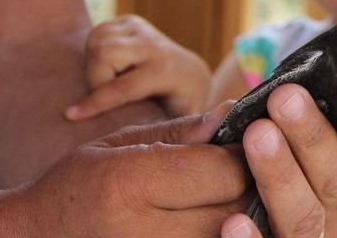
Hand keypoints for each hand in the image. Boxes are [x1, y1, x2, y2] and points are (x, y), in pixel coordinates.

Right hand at [0, 103, 248, 237]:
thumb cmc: (83, 183)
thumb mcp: (125, 143)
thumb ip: (185, 132)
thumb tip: (235, 111)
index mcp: (132, 183)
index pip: (222, 171)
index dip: (245, 155)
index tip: (249, 144)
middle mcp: (145, 232)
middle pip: (235, 209)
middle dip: (252, 185)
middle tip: (253, 168)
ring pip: (232, 235)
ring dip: (244, 215)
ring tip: (233, 194)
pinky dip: (225, 232)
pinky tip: (218, 217)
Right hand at [66, 15, 211, 119]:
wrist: (192, 74)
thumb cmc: (183, 106)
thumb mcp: (182, 122)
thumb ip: (169, 132)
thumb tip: (153, 151)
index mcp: (168, 71)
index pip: (124, 87)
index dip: (95, 103)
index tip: (71, 115)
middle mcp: (155, 45)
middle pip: (104, 54)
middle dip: (96, 80)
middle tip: (105, 95)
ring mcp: (143, 29)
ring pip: (97, 40)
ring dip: (95, 65)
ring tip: (111, 80)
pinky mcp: (130, 21)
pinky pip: (97, 31)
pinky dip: (95, 50)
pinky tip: (111, 65)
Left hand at [219, 83, 336, 237]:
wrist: (247, 211)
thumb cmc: (267, 160)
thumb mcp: (281, 134)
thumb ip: (269, 118)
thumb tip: (231, 108)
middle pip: (336, 179)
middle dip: (312, 136)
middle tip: (286, 98)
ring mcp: (308, 236)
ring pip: (304, 215)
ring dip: (282, 174)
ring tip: (257, 134)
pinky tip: (234, 221)